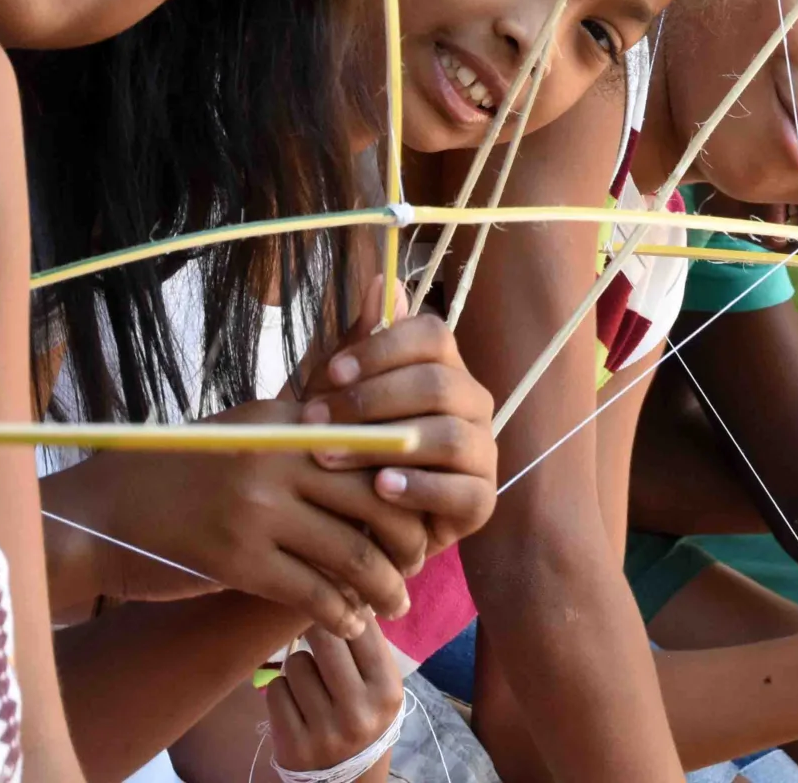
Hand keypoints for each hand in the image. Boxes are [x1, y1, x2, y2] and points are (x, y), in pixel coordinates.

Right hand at [44, 396, 418, 634]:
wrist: (105, 513)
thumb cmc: (183, 474)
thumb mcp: (245, 432)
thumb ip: (303, 434)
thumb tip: (377, 453)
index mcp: (286, 421)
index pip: (374, 450)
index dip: (408, 487)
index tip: (420, 513)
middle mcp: (277, 458)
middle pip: (377, 501)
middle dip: (408, 540)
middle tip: (418, 563)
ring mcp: (257, 510)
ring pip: (353, 553)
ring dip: (384, 586)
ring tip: (393, 602)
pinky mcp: (238, 561)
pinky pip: (313, 592)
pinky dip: (341, 613)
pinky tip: (350, 623)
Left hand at [267, 622, 404, 776]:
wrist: (349, 778)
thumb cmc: (365, 715)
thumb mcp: (381, 685)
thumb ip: (367, 645)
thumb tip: (343, 584)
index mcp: (387, 691)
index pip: (359, 626)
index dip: (343, 610)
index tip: (337, 608)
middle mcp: (359, 713)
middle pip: (322, 637)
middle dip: (317, 634)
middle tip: (319, 643)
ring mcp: (325, 733)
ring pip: (295, 663)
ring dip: (298, 667)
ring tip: (311, 685)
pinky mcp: (293, 747)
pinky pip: (274, 690)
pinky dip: (281, 692)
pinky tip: (296, 705)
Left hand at [303, 313, 497, 560]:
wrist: (358, 517)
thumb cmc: (351, 445)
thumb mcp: (343, 394)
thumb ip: (361, 343)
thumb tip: (381, 281)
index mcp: (443, 367)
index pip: (433, 335)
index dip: (383, 349)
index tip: (332, 372)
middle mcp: (472, 402)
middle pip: (437, 383)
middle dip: (370, 400)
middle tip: (316, 421)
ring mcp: (482, 450)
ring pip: (449, 435)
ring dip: (384, 445)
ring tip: (333, 457)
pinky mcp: (481, 499)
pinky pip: (461, 490)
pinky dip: (419, 488)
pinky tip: (380, 489)